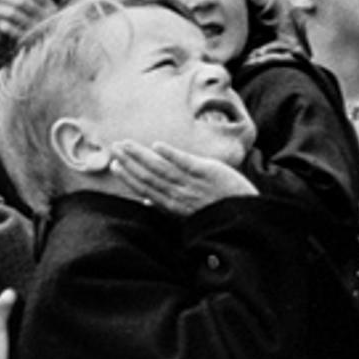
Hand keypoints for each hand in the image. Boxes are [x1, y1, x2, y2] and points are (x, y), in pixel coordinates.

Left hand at [0, 0, 54, 52]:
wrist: (54, 50)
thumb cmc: (47, 25)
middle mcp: (45, 17)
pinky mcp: (28, 40)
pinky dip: (5, 25)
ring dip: (3, 9)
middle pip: (23, 2)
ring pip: (15, 14)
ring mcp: (36, 29)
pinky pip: (13, 30)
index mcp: (50, 7)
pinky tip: (0, 21)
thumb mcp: (49, 11)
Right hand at [111, 140, 257, 214]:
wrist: (245, 214)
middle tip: (114, 147)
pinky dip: (170, 154)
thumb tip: (147, 202)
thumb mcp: (188, 213)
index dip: (128, 177)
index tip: (114, 165)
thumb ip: (166, 206)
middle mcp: (179, 194)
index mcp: (173, 205)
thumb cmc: (215, 212)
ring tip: (127, 144)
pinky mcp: (207, 171)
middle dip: (129, 162)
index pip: (144, 189)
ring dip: (142, 155)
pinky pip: (185, 162)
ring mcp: (192, 182)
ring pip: (161, 168)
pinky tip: (157, 146)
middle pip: (148, 177)